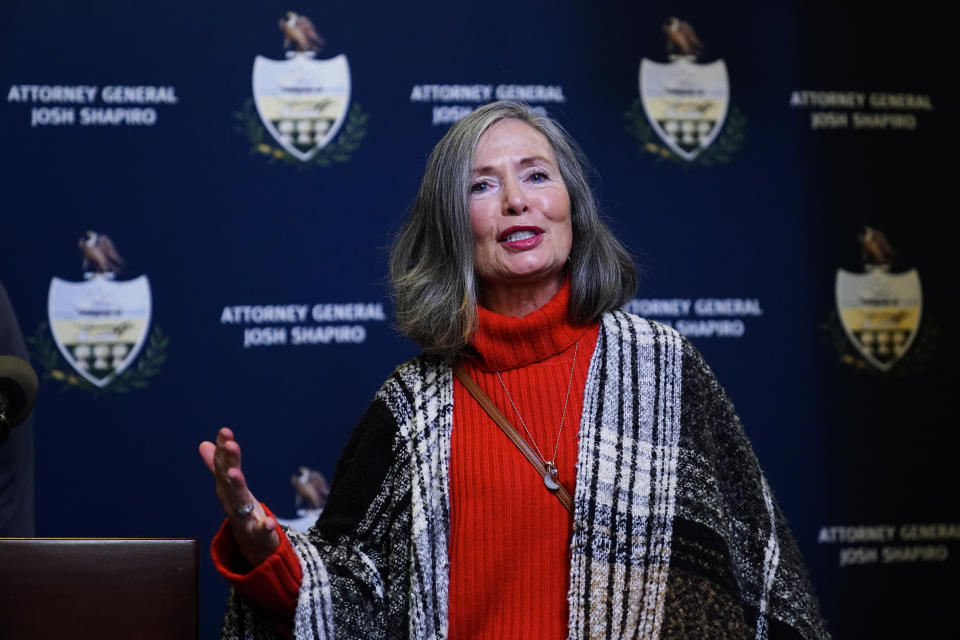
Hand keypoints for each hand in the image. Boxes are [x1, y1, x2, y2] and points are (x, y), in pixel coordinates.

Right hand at [199, 427, 280, 566]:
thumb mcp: (230, 488)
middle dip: (229, 462)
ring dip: (236, 487)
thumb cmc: (241, 511)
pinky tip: (269, 522)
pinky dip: (264, 526)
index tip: (225, 431)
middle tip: (231, 445)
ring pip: (239, 501)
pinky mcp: (257, 534)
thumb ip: (218, 466)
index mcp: (227, 489)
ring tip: (236, 473)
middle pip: (229, 480)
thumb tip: (204, 444)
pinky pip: (260, 531)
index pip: (223, 466)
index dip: (223, 449)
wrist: (251, 546)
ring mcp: (243, 518)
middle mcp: (232, 501)